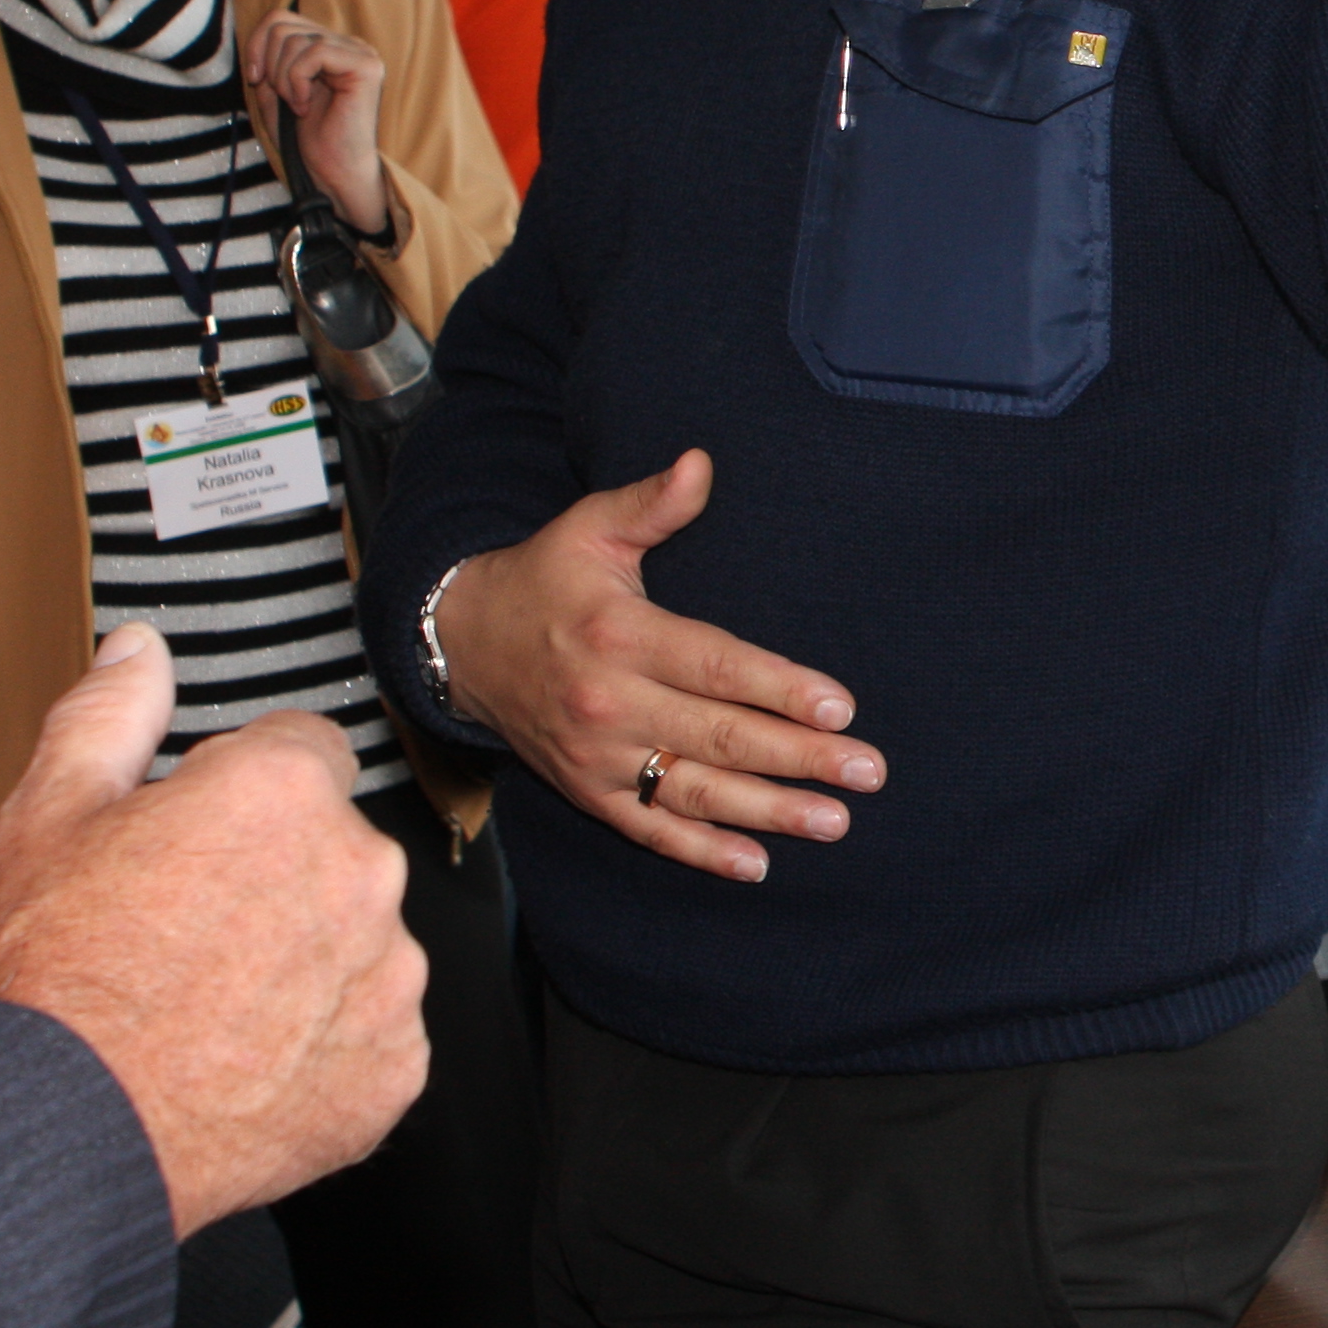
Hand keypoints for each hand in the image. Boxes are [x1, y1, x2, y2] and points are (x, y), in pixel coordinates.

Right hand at [0, 625, 425, 1236]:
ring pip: (359, 941)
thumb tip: (140, 649)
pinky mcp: (397, 1063)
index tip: (194, 844)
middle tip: (188, 933)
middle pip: (334, 849)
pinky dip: (325, 1046)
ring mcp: (389, 972)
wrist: (59, 1134)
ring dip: (308, 962)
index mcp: (286, 792)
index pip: (300, 755)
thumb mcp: (48, 816)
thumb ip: (110, 713)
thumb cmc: (51, 980)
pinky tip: (247, 1062)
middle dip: (277, 877)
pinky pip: (372, 1033)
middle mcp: (359, 870)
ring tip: (210, 1006)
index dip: (239, 796)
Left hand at [245, 9, 390, 239]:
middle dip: (267, 62)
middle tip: (280, 97)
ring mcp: (360, 53)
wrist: (331, 172)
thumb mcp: (274, 91)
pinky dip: (298, 80)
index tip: (255, 80)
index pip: (281, 18)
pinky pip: (315, 52)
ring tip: (297, 105)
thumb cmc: (305, 138)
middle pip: (282, 23)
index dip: (256, 45)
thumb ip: (268, 59)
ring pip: (296, 38)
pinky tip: (305, 105)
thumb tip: (258, 36)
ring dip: (283, 77)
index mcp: (329, 46)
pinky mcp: (366, 66)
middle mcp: (347, 44)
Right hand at [435, 448, 880, 882]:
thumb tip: (700, 462)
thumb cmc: (544, 578)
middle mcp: (610, 703)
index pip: (716, 667)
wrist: (460, 644)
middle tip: (867, 770)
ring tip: (834, 821)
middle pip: (720, 736)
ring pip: (694, 791)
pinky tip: (755, 864)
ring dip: (769, 811)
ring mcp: (598, 756)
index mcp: (621, 635)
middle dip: (800, 757)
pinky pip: (650, 828)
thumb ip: (651, 503)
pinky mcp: (587, 792)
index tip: (839, 706)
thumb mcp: (590, 527)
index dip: (780, 688)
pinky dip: (702, 851)